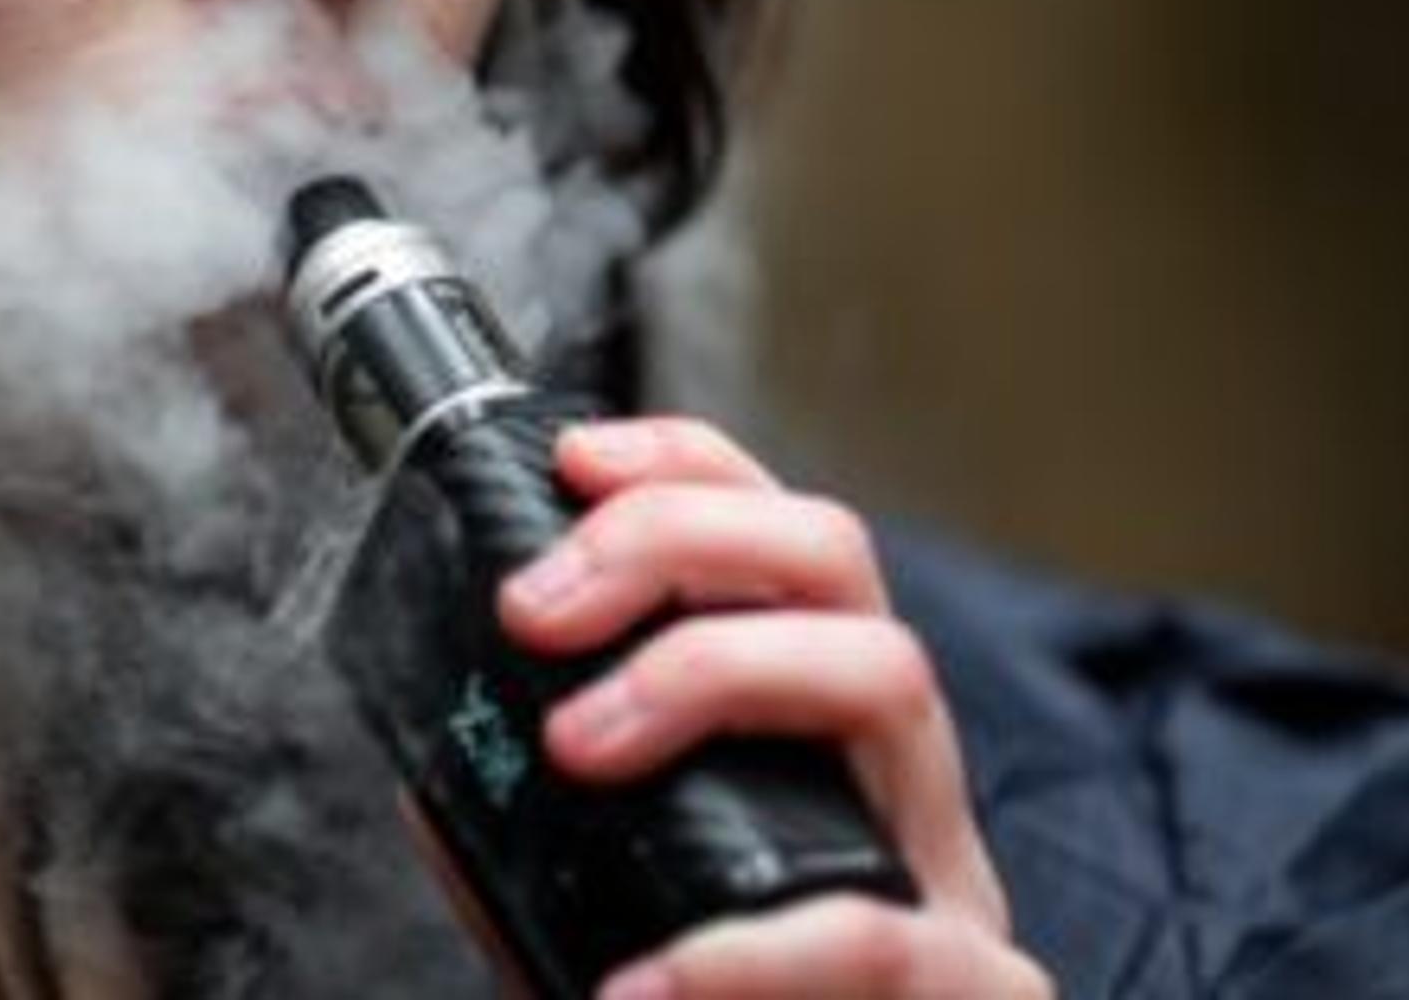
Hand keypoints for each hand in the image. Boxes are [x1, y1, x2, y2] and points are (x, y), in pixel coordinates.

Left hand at [494, 416, 1052, 999]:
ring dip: (717, 669)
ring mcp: (950, 881)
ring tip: (579, 746)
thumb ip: (536, 864)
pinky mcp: (976, 993)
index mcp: (818, 753)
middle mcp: (893, 788)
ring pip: (887, 677)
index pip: (780, 540)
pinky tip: (649, 985)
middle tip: (540, 610)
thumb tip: (431, 783)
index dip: (688, 467)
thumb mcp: (613, 935)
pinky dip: (751, 948)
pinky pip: (877, 933)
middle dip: (682, 541)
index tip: (570, 462)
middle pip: (839, 562)